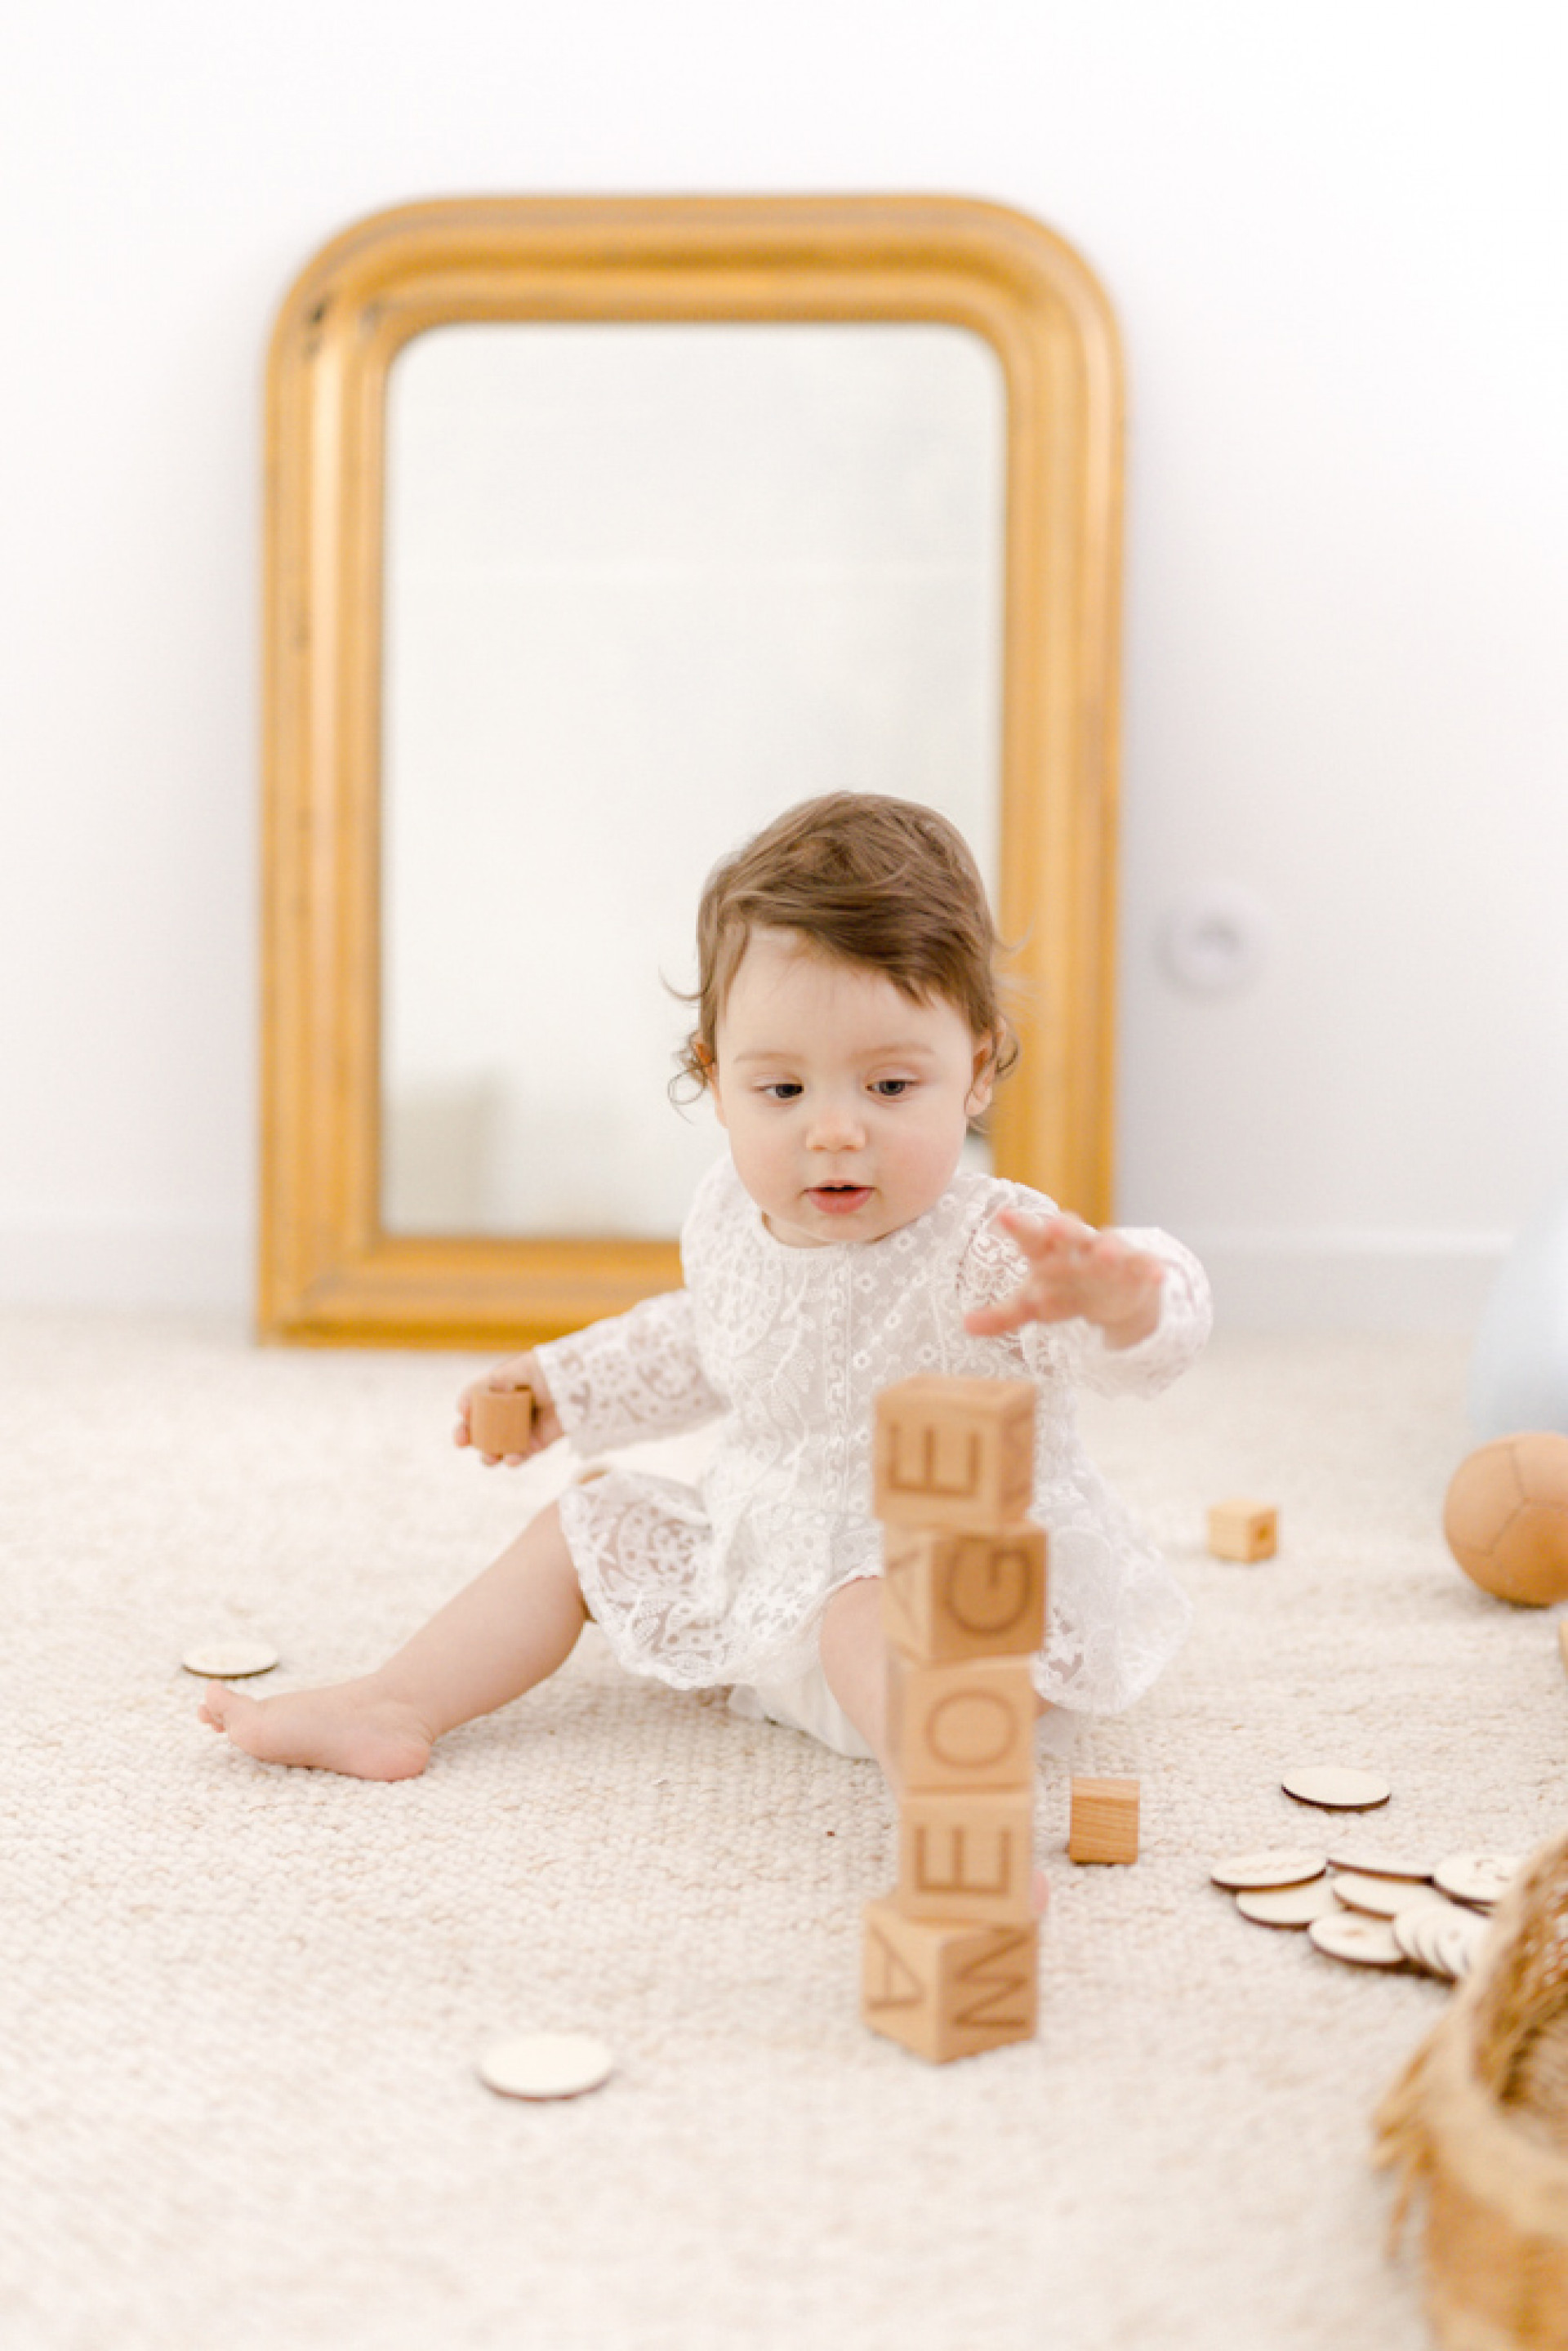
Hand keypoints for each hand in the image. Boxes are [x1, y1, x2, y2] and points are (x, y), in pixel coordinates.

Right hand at [454, 1353, 563, 1464]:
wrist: (582, 1383)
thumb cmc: (550, 1370)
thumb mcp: (518, 1369)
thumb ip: (491, 1383)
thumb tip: (463, 1406)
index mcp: (500, 1391)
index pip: (475, 1404)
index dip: (465, 1412)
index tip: (464, 1417)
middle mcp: (507, 1411)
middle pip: (480, 1429)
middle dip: (468, 1437)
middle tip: (462, 1441)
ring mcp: (521, 1429)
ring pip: (497, 1446)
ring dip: (488, 1454)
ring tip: (489, 1457)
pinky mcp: (536, 1442)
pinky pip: (520, 1454)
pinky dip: (513, 1459)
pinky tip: (511, 1459)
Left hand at [963, 1210, 1163, 1350]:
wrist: (1112, 1296)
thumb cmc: (1065, 1290)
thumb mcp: (1035, 1304)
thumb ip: (1003, 1315)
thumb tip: (965, 1325)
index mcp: (1049, 1252)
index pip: (1031, 1237)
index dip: (1019, 1227)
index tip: (1003, 1216)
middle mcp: (1079, 1248)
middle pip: (1070, 1232)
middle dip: (1063, 1229)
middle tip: (1052, 1225)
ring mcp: (1110, 1256)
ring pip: (1109, 1245)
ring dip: (1108, 1248)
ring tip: (1104, 1255)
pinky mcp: (1138, 1268)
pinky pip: (1145, 1265)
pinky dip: (1150, 1269)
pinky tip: (1157, 1275)